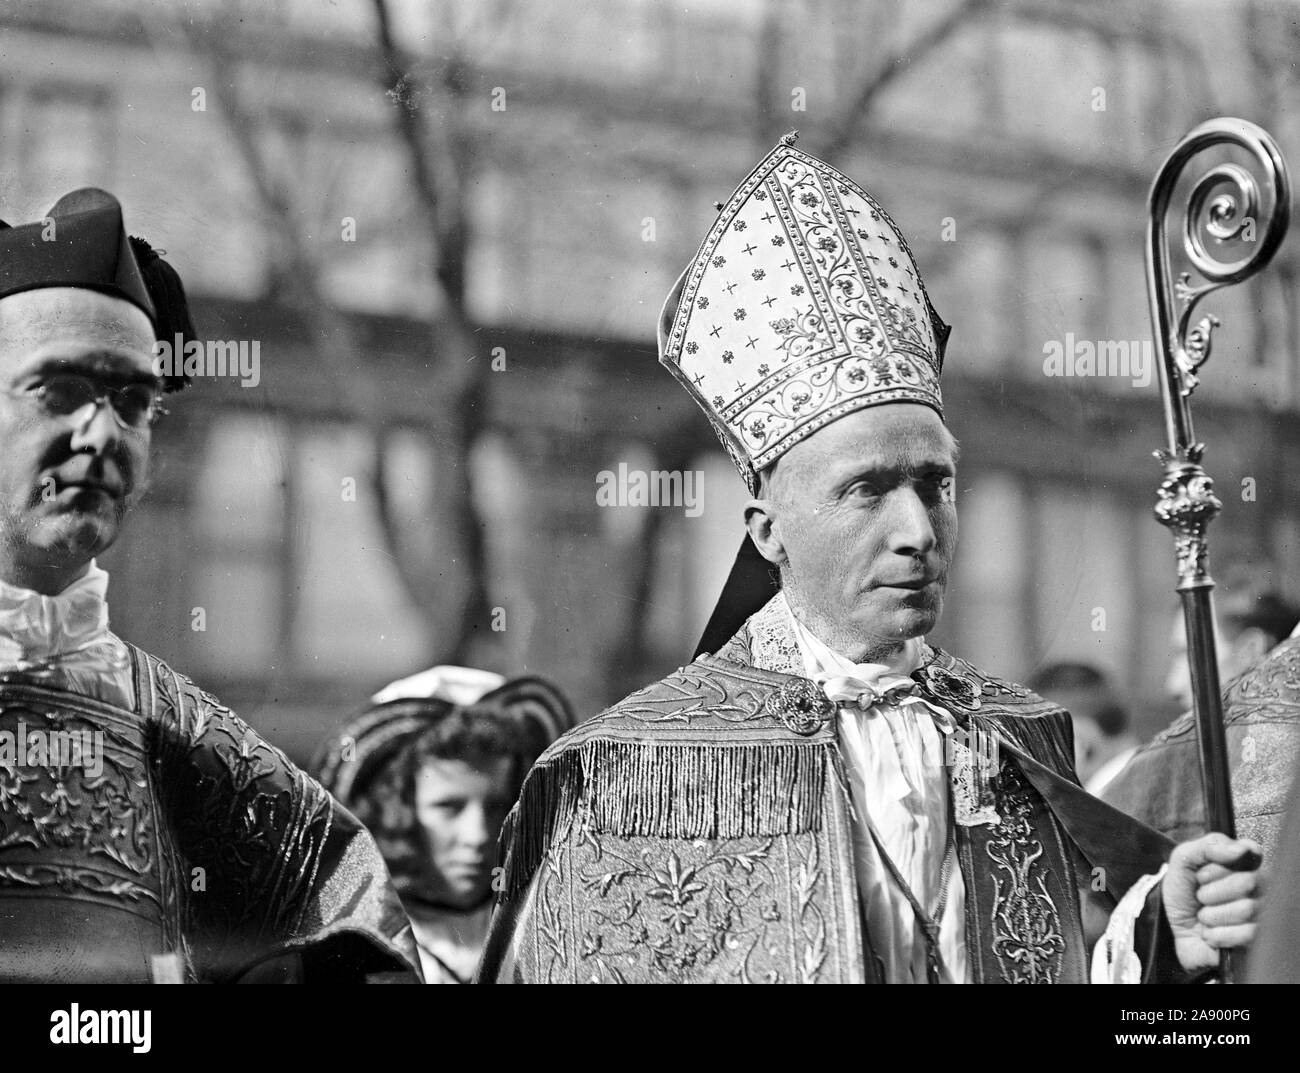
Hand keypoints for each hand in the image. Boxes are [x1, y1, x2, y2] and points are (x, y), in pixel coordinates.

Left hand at [1162, 832, 1262, 973]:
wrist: (1173, 929)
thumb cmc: (1183, 892)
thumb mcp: (1184, 860)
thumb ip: (1209, 846)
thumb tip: (1241, 849)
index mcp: (1244, 864)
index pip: (1249, 853)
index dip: (1218, 865)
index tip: (1201, 875)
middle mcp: (1260, 887)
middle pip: (1248, 882)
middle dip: (1211, 891)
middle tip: (1200, 897)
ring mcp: (1262, 913)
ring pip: (1247, 909)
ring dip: (1212, 915)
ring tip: (1204, 916)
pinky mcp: (1258, 939)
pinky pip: (1247, 934)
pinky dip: (1218, 934)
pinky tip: (1211, 933)